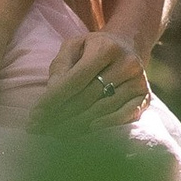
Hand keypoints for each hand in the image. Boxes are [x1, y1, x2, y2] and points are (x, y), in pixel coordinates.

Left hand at [36, 27, 151, 129]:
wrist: (127, 47)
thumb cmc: (93, 50)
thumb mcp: (74, 47)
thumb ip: (60, 67)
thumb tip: (51, 95)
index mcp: (105, 47)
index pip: (75, 79)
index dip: (53, 100)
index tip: (34, 116)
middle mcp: (126, 62)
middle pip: (88, 96)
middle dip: (61, 115)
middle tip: (40, 129)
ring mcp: (138, 80)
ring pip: (103, 108)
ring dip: (77, 124)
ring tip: (56, 133)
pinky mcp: (145, 96)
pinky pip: (126, 116)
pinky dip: (107, 125)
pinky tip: (89, 130)